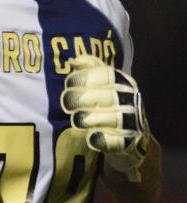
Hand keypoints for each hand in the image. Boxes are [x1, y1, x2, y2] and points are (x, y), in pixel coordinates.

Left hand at [61, 54, 148, 180]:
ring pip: (113, 118)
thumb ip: (90, 69)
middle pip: (107, 96)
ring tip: (76, 120)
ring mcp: (133, 121)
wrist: (129, 136)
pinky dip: (101, 140)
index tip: (68, 84)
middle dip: (82, 99)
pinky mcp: (130, 142)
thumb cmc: (106, 104)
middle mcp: (130, 99)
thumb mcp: (101, 83)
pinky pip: (116, 141)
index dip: (84, 78)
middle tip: (68, 105)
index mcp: (122, 82)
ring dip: (89, 119)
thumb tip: (75, 60)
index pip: (106, 74)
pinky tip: (91, 137)